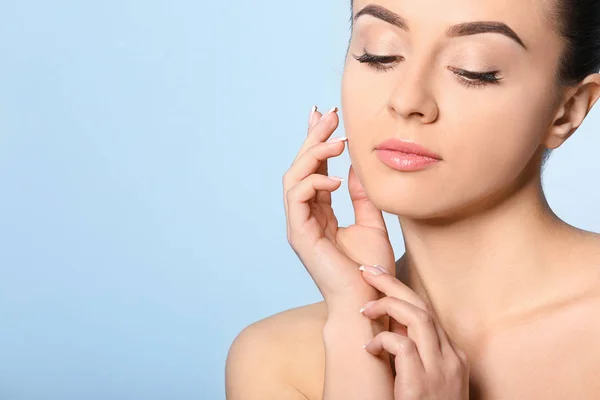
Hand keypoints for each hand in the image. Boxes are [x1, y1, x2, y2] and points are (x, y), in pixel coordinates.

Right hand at [282, 105, 395, 307]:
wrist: (368, 301)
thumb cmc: (369, 269)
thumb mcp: (372, 223)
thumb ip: (363, 196)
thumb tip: (358, 168)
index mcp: (319, 213)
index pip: (314, 170)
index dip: (318, 142)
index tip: (328, 116)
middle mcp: (305, 216)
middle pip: (301, 168)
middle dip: (313, 138)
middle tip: (329, 114)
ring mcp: (299, 225)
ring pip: (293, 178)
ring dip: (313, 154)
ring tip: (338, 140)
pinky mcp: (299, 235)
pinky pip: (297, 198)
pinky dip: (313, 182)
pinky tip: (335, 177)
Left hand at [358, 267, 469, 399]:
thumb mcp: (427, 381)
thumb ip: (415, 357)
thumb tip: (388, 330)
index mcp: (453, 358)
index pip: (427, 314)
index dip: (402, 292)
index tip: (380, 277)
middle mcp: (451, 360)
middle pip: (422, 307)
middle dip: (392, 283)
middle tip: (367, 270)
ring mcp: (440, 372)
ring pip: (417, 318)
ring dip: (387, 305)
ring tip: (363, 308)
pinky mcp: (423, 385)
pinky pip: (403, 347)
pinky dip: (383, 340)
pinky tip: (369, 348)